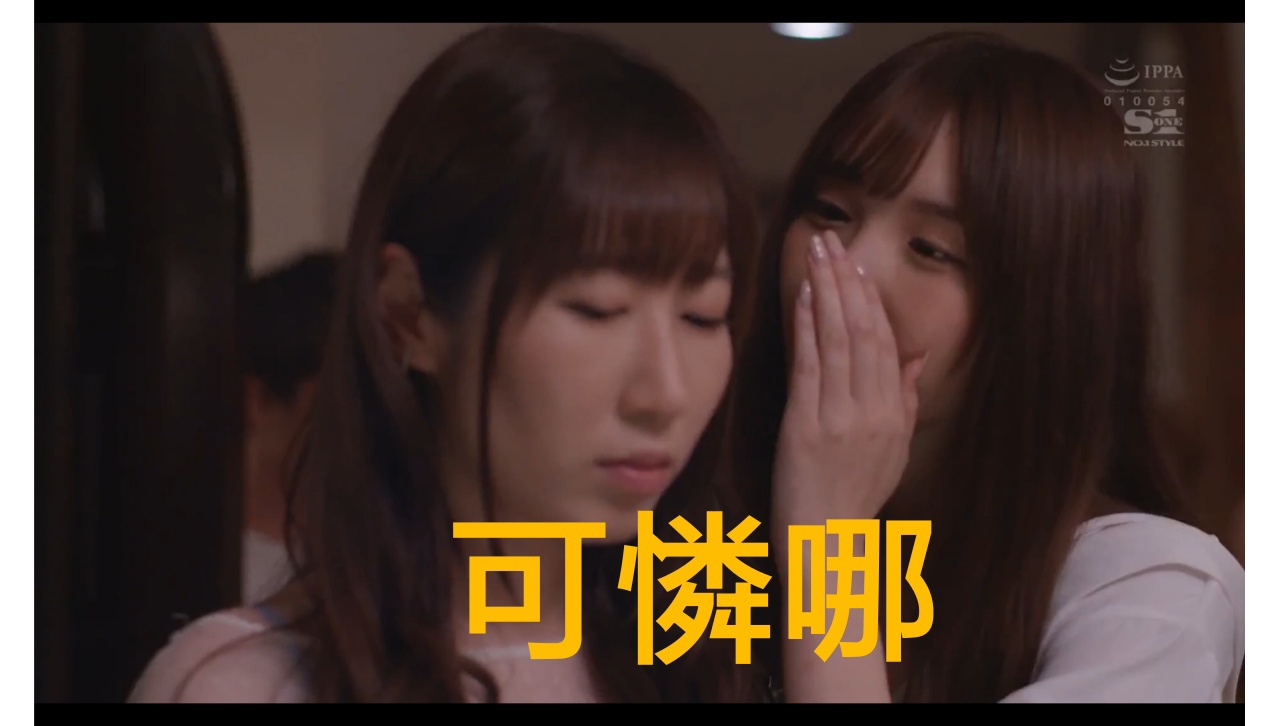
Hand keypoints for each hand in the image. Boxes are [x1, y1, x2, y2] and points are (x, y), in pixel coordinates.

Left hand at [771, 230, 926, 557]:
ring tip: (817, 254)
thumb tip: (916, 354)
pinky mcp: (807, 426)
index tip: (857, 266)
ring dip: (829, 292)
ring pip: (840, 341)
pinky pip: (811, 367)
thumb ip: (904, 399)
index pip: (885, 343)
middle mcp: (872, 411)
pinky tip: (806, 297)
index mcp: (892, 414)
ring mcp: (840, 417)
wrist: (826, 542)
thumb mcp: (893, 450)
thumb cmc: (853, 497)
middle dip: (848, 282)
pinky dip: (810, 328)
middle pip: (865, 333)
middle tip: (833, 242)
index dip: (871, 300)